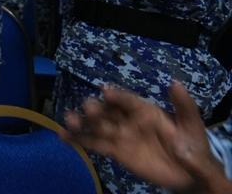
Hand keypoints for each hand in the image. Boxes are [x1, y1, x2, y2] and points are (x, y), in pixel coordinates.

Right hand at [62, 83, 231, 193]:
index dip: (118, 96)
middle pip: (108, 112)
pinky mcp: (115, 152)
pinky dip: (78, 140)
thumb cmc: (192, 145)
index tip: (106, 91)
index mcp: (145, 110)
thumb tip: (176, 82)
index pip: (128, 100)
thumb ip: (184, 105)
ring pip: (97, 127)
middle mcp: (128, 119)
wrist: (190, 173)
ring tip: (69, 121)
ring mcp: (120, 135)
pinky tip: (64, 137)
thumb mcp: (191, 125)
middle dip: (97, 109)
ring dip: (82, 123)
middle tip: (88, 108)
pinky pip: (95, 145)